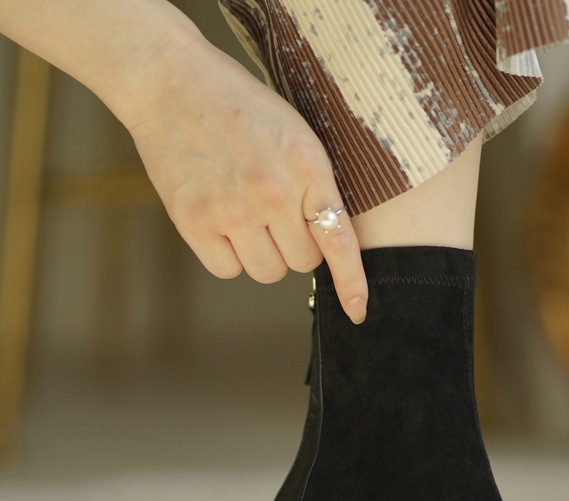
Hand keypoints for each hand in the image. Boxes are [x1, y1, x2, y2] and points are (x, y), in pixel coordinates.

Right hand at [125, 41, 367, 322]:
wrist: (171, 82)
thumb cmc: (241, 111)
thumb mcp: (296, 136)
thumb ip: (314, 188)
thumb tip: (326, 246)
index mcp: (307, 168)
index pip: (338, 240)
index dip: (351, 282)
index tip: (358, 310)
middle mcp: (272, 194)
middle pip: (301, 264)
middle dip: (294, 246)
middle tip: (274, 213)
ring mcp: (231, 211)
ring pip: (267, 272)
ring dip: (262, 254)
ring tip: (246, 213)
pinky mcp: (194, 222)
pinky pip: (227, 270)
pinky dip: (227, 255)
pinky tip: (220, 220)